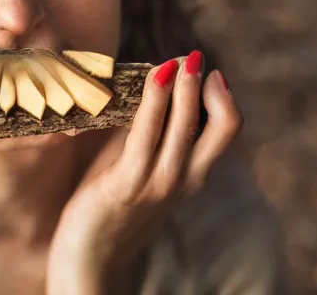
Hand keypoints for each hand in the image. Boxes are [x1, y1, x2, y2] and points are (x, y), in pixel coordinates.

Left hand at [46, 52, 242, 294]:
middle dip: (208, 85)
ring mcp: (160, 182)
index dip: (223, 95)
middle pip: (221, 124)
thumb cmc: (113, 203)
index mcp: (193, 173)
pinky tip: (156, 75)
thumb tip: (151, 89)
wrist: (90, 260)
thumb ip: (150, 133)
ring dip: (187, 86)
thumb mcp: (142, 166)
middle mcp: (186, 178)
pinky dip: (155, 99)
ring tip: (183, 59)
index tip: (206, 70)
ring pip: (187, 124)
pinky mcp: (128, 183)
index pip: (226, 128)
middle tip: (195, 56)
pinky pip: (147, 133)